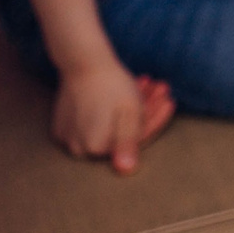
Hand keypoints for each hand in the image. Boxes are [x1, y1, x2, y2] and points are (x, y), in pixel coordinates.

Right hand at [54, 59, 174, 173]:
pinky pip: (95, 119)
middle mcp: (78, 147)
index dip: (155, 121)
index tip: (170, 102)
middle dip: (146, 109)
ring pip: (110, 122)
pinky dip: (114, 106)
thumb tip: (125, 171)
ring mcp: (69, 136)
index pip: (135, 141)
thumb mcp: (129, 113)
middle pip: (122, 130)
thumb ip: (128, 143)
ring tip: (149, 84)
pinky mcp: (64, 124)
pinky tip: (133, 87)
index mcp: (94, 148)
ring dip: (134, 103)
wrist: (81, 61)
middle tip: (160, 88)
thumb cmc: (111, 86)